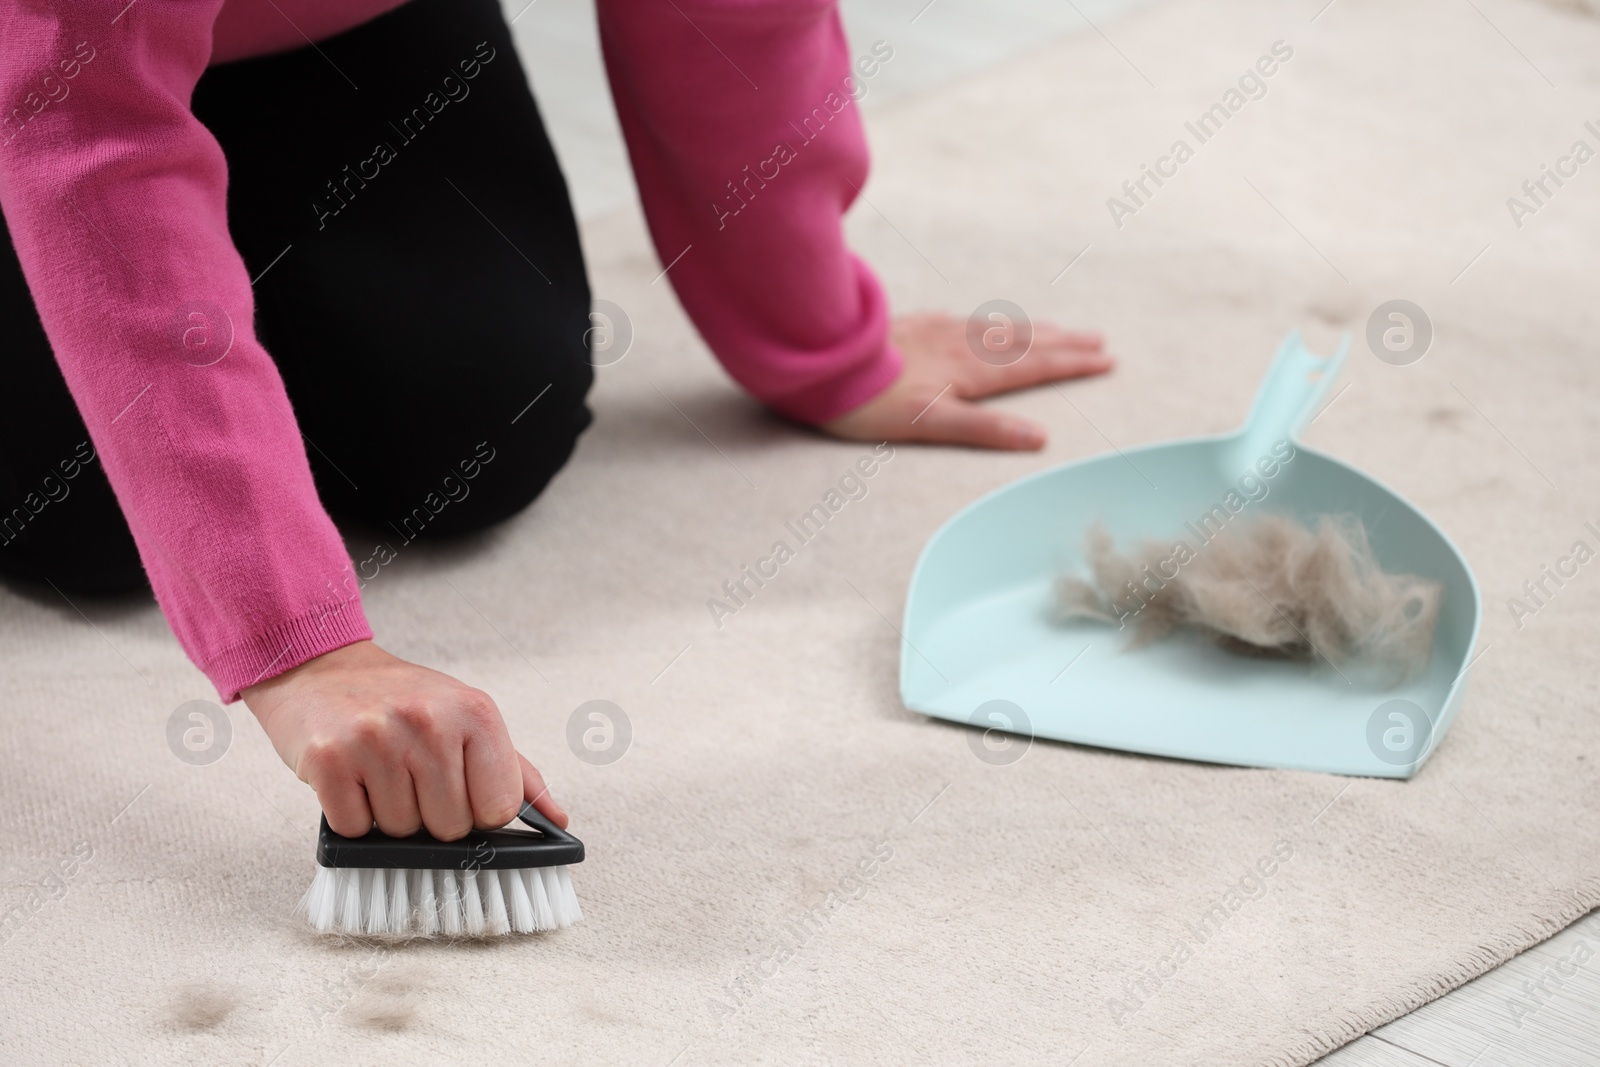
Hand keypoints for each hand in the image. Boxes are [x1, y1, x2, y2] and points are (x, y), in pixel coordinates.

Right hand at [241, 640, 566, 839]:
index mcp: (475, 711)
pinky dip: (351, 816)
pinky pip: (353, 829)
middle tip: (410, 776)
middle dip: (430, 816)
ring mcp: (376, 739)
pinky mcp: (328, 759)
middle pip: (450, 828)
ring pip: (401, 834)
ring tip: (379, 772)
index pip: (499, 809)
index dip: (478, 813)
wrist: (323, 667)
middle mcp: (428, 720)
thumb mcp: (468, 719)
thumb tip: (557, 820)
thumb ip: (516, 773)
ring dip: (388, 816)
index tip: (460, 792)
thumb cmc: (404, 699)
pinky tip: (351, 778)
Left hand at [821, 312, 1112, 448]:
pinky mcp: (911, 326)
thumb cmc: (869, 403)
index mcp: (969, 371)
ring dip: (1031, 330)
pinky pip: (964, 321)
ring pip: (996, 329)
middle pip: (1023, 342)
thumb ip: (984, 429)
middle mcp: (959, 345)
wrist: (819, 365)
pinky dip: (988, 323)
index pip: (1032, 366)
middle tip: (1098, 341)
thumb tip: (1039, 437)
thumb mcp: (929, 424)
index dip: (1071, 364)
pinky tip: (985, 323)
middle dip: (1063, 343)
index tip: (1106, 359)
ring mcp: (935, 332)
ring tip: (1057, 329)